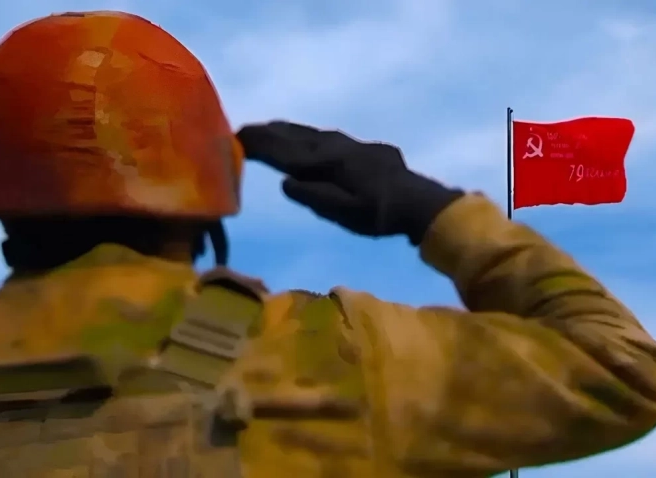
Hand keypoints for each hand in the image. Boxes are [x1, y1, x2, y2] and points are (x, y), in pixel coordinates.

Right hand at [236, 121, 462, 244]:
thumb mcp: (344, 213)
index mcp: (327, 163)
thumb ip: (315, 196)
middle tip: (243, 129)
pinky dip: (309, 135)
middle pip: (296, 137)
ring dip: (288, 130)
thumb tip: (286, 182)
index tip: (236, 137)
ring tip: (269, 127)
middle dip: (269, 133)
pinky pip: (326, 136)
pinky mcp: (362, 149)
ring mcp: (350, 145)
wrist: (419, 202)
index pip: (286, 153)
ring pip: (311, 133)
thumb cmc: (379, 214)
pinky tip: (310, 138)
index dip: (261, 145)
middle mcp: (335, 147)